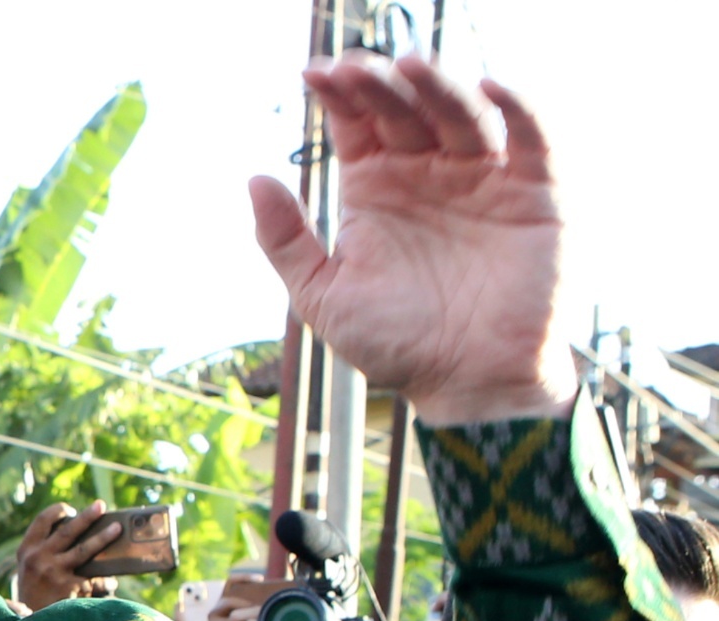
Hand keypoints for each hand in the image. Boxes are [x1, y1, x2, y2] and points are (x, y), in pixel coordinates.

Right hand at [15, 501, 120, 609]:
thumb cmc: (32, 593)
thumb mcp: (28, 568)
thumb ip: (44, 551)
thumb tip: (79, 535)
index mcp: (27, 549)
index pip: (42, 521)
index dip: (58, 511)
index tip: (70, 509)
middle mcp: (39, 557)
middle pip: (68, 531)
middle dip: (87, 517)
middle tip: (101, 505)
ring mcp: (54, 572)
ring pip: (84, 550)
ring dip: (103, 538)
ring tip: (117, 529)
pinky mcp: (69, 588)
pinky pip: (93, 579)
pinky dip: (104, 581)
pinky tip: (111, 583)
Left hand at [249, 53, 575, 424]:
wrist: (468, 385)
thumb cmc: (395, 344)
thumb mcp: (323, 296)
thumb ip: (286, 240)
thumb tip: (254, 178)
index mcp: (376, 187)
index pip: (357, 123)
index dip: (339, 95)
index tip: (315, 75)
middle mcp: (428, 172)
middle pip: (405, 107)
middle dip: (381, 83)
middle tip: (357, 68)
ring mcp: (482, 177)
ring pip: (461, 112)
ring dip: (437, 85)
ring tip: (410, 65)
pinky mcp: (536, 193)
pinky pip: (532, 138)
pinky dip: (518, 108)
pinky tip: (489, 88)